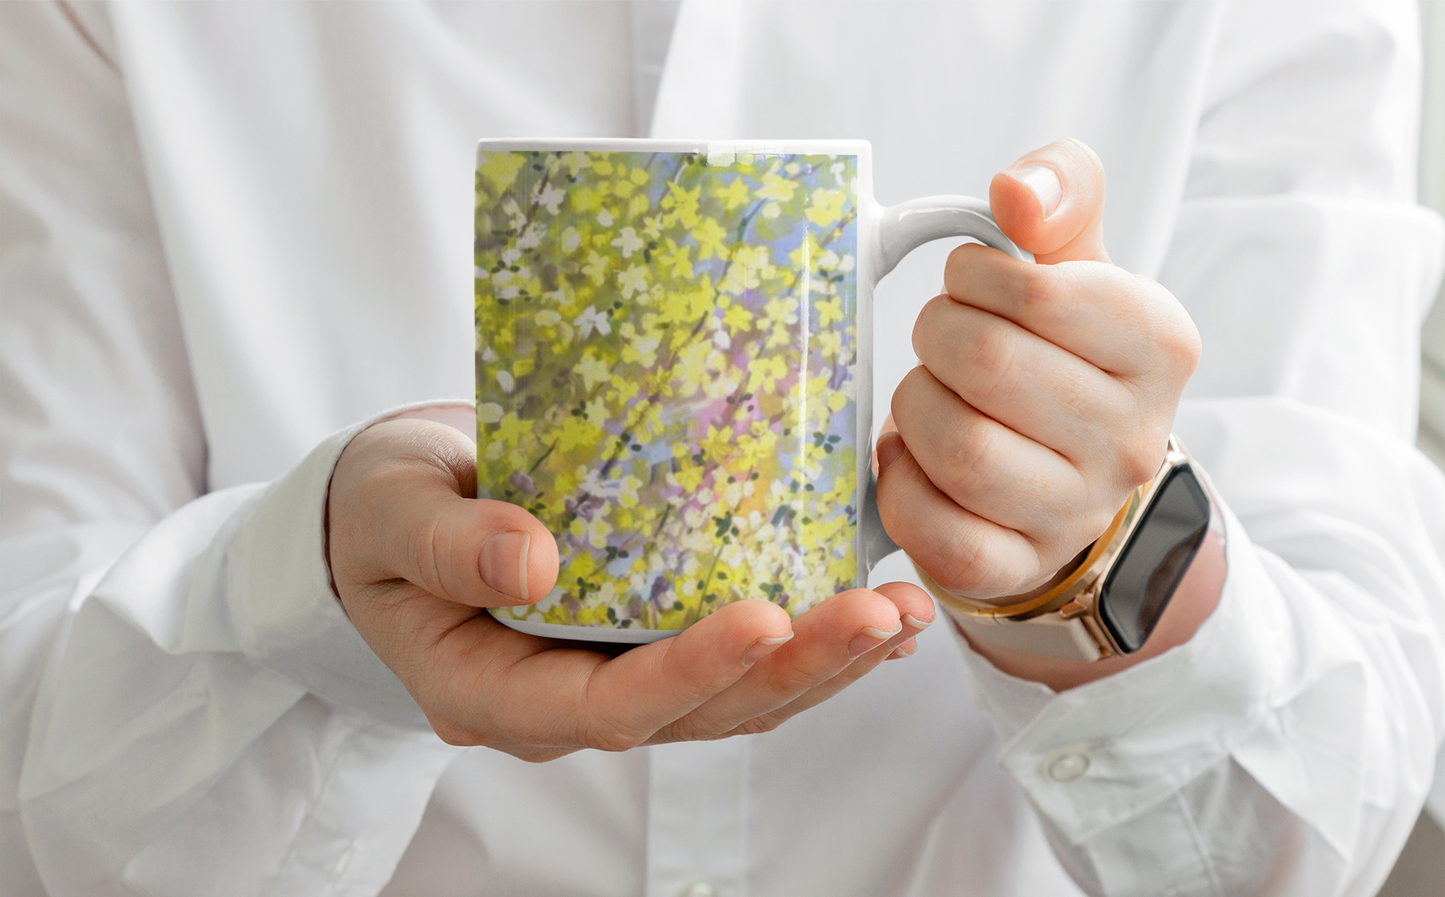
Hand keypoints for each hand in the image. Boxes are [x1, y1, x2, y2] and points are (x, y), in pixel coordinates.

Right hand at [327, 416, 933, 760]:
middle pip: (699, 713)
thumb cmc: (377, 509)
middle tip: (879, 612)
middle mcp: (567, 701)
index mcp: (493, 693)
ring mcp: (612, 674)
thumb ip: (449, 544)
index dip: (691, 673)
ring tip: (905, 611)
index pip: (609, 708)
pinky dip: (810, 639)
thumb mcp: (389, 512)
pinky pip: (738, 658)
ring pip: (735, 698)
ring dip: (827, 662)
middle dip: (797, 669)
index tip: (764, 616)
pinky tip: (877, 614)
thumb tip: (535, 564)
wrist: (391, 507)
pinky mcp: (646, 636)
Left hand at [877, 138, 1200, 599]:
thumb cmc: (1059, 355)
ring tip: (931, 395)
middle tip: (941, 338)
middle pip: (987, 364)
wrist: (1066, 478)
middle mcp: (1133, 437)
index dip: (976, 278)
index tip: (971, 284)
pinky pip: (934, 529)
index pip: (1041, 292)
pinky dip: (901, 483)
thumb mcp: (1075, 263)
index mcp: (1159, 345)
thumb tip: (1013, 190)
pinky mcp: (1014, 569)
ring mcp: (1076, 513)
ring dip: (916, 407)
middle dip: (937, 336)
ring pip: (959, 449)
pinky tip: (912, 457)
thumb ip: (1060, 194)